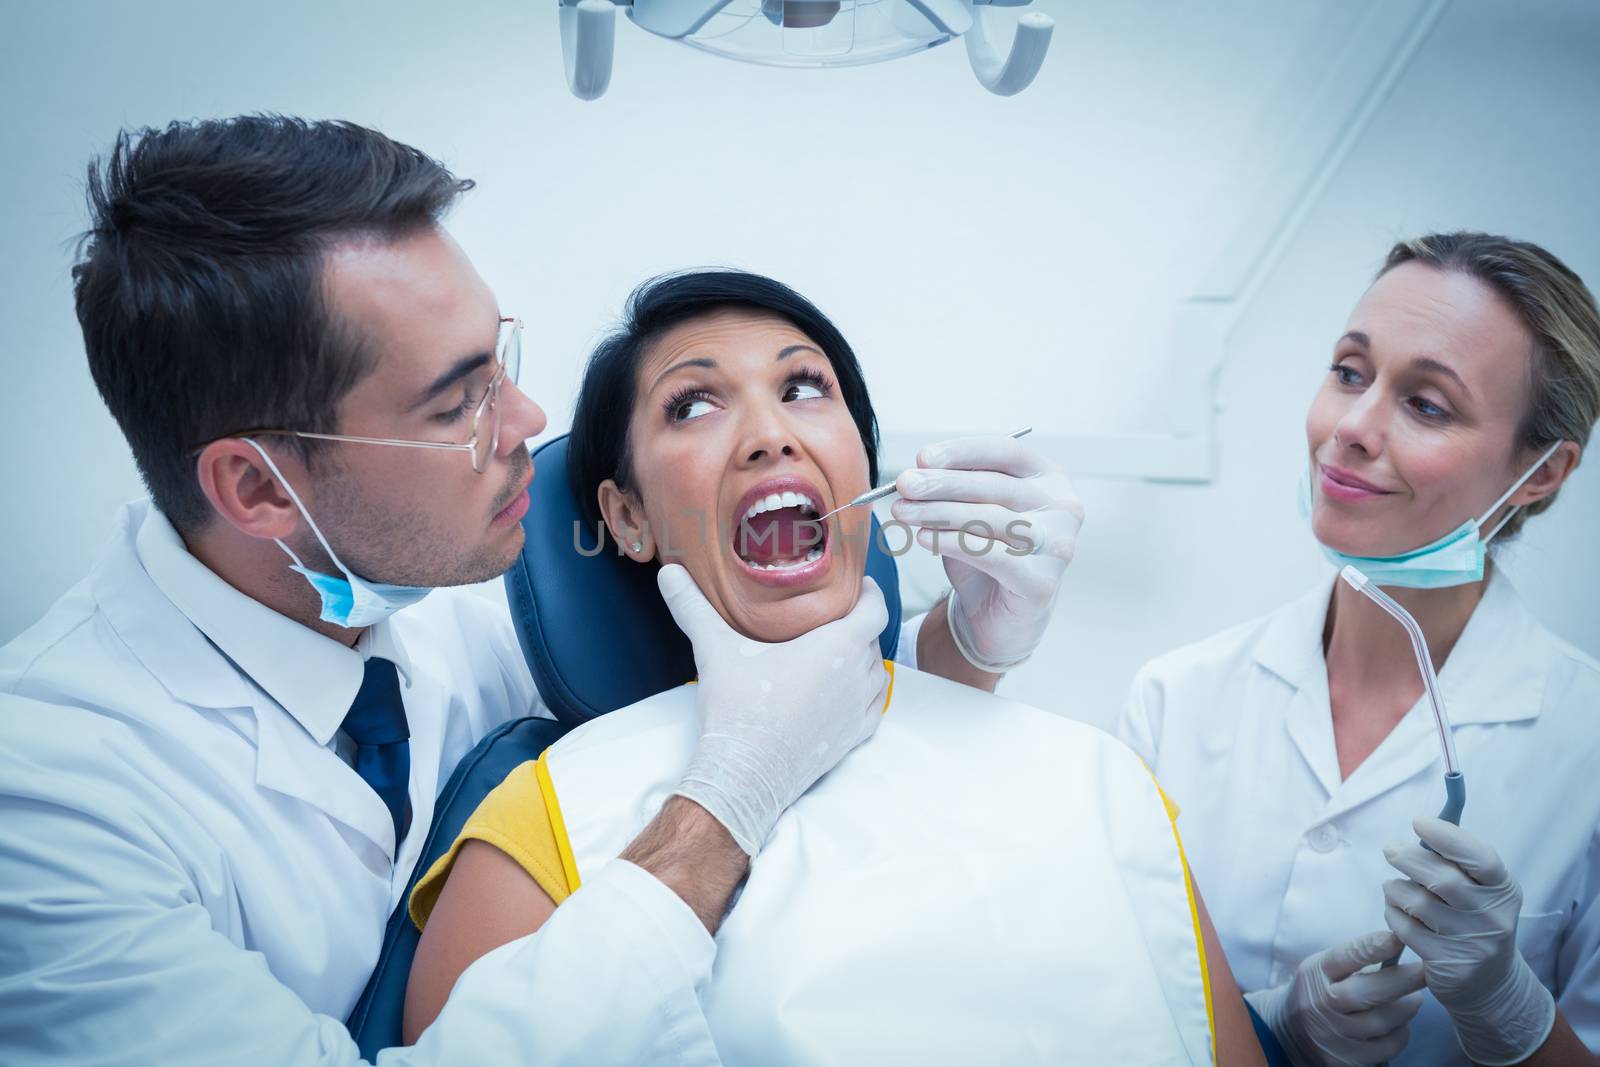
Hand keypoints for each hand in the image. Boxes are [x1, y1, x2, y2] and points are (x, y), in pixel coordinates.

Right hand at [658, 564, 890, 855]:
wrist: (745, 776)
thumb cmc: (739, 709)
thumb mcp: (715, 649)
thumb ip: (694, 607)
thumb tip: (669, 573)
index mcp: (840, 646)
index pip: (876, 608)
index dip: (870, 593)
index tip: (857, 584)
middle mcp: (858, 676)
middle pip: (873, 638)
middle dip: (858, 623)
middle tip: (832, 613)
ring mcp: (858, 710)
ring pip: (876, 673)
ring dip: (863, 658)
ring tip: (837, 649)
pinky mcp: (853, 739)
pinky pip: (872, 707)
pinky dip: (863, 693)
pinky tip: (842, 689)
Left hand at [889, 433, 1081, 672]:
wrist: (995, 615)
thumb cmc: (984, 552)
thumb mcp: (968, 511)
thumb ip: (953, 488)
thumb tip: (917, 473)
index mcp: (1049, 478)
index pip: (1007, 452)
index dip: (963, 452)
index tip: (922, 458)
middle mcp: (1063, 508)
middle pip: (997, 486)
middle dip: (944, 483)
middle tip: (904, 484)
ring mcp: (1058, 546)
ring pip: (994, 519)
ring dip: (942, 512)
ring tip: (904, 511)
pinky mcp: (1042, 583)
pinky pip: (992, 556)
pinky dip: (953, 543)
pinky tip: (923, 538)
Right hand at [1244, 930, 1424, 1065]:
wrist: (1289, 1032)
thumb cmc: (1318, 990)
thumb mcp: (1324, 967)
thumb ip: (1354, 958)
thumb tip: (1397, 945)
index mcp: (1316, 973)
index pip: (1345, 957)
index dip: (1373, 947)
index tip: (1397, 939)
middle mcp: (1320, 1004)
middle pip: (1368, 993)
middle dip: (1403, 981)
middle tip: (1425, 972)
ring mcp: (1332, 1035)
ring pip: (1382, 1022)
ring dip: (1405, 1009)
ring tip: (1412, 1000)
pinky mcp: (1344, 1060)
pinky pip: (1386, 1047)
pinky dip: (1400, 1034)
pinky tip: (1398, 1025)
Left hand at [1383, 817, 1556, 1064]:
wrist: (1490, 984)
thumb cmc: (1476, 921)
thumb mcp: (1483, 891)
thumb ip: (1458, 864)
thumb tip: (1421, 828)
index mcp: (1504, 890)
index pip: (1481, 859)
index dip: (1448, 837)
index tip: (1418, 822)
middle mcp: (1494, 917)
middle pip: (1443, 879)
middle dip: (1409, 859)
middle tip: (1391, 849)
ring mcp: (1473, 943)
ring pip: (1418, 903)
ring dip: (1396, 888)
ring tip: (1393, 886)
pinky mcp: (1449, 965)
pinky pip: (1406, 928)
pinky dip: (1393, 912)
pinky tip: (1395, 909)